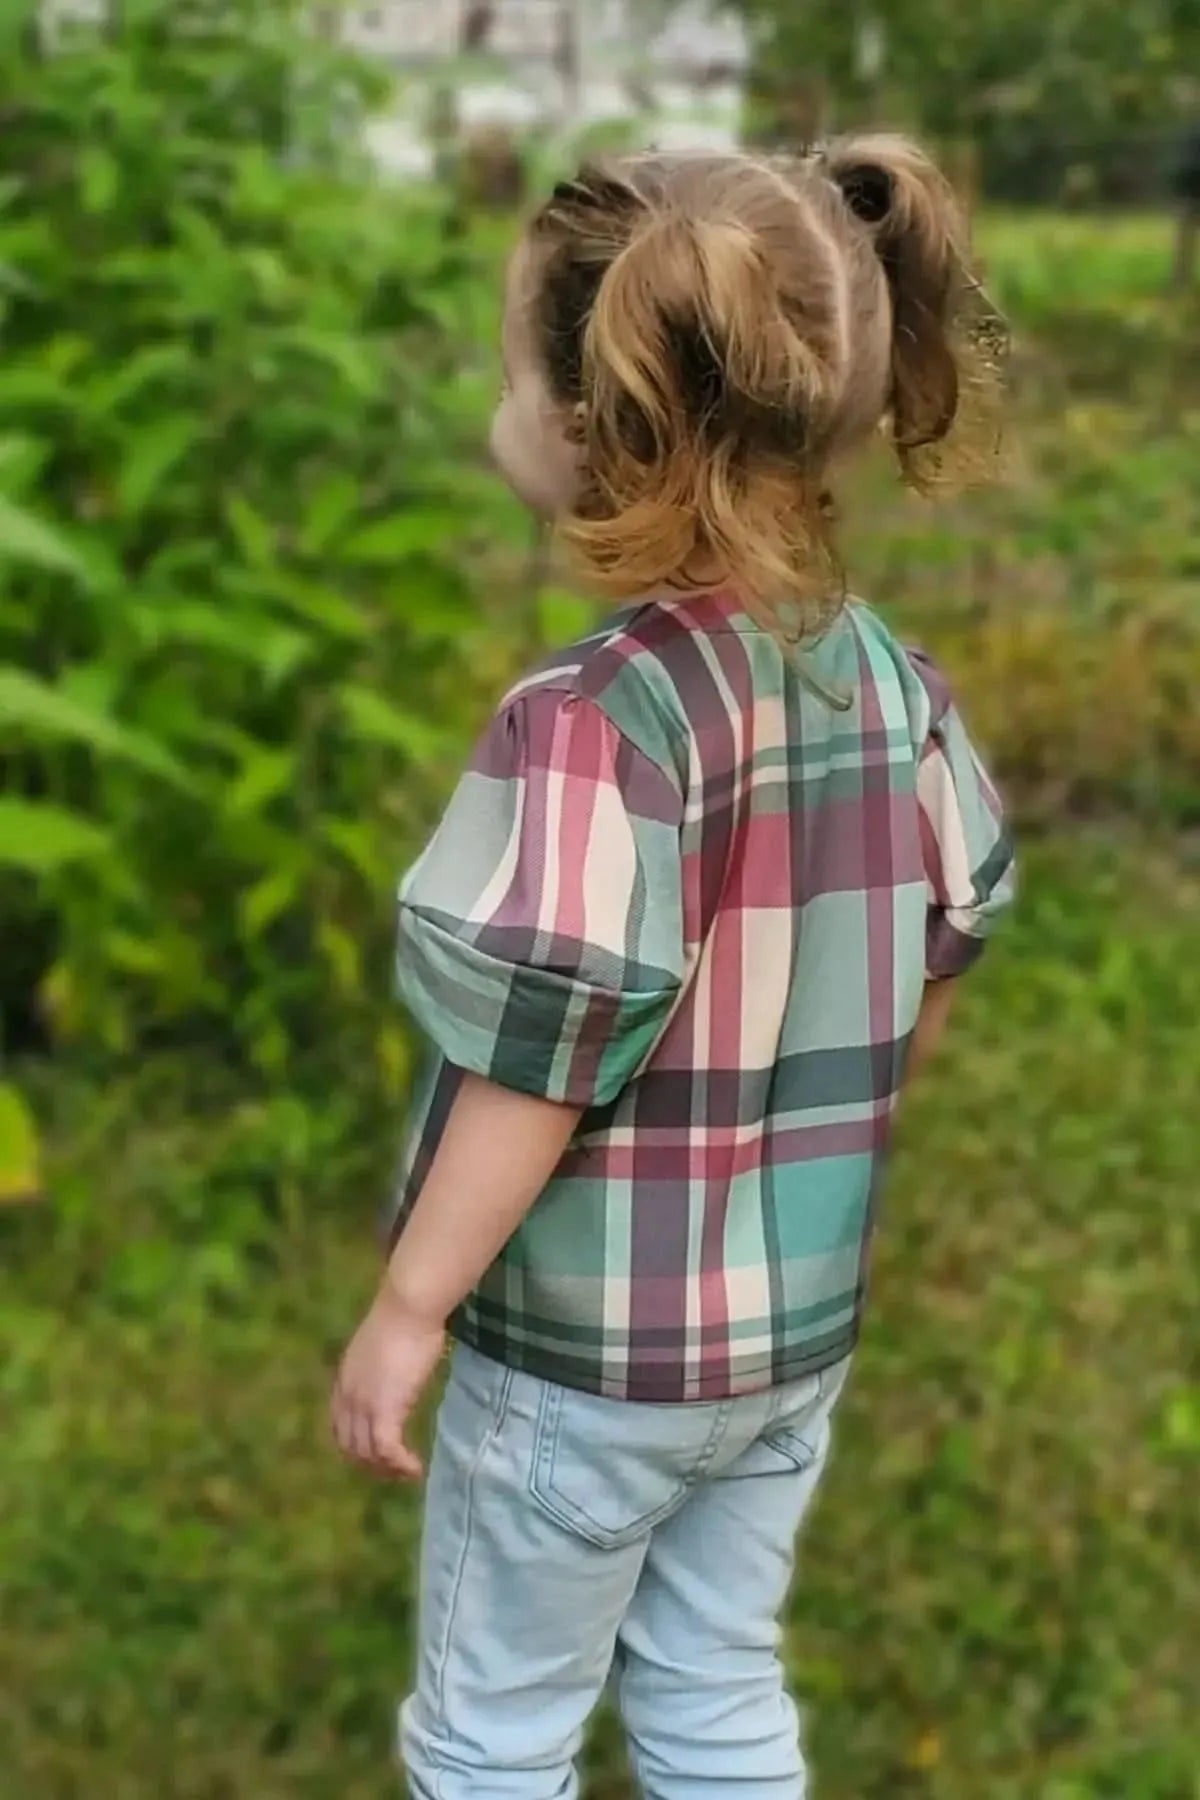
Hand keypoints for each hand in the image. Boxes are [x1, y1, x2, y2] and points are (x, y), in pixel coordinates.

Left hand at [330, 1284, 444, 1480]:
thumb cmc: (403, 1318)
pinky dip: (400, 1464)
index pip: (340, 1427)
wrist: (407, 1308)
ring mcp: (364, 1405)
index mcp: (344, 1381)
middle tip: (395, 1471)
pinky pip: (387, 1450)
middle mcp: (347, 1397)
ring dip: (387, 1469)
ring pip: (367, 1453)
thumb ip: (381, 1367)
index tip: (376, 1454)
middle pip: (350, 1446)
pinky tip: (416, 1468)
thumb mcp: (382, 1347)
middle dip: (371, 1464)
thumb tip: (395, 1373)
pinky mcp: (385, 1409)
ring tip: (408, 1473)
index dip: (356, 1446)